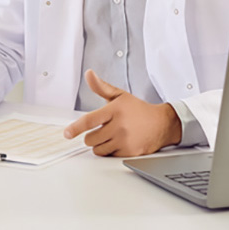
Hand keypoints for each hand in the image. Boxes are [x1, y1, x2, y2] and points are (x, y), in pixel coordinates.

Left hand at [63, 70, 181, 156]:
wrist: (162, 124)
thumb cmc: (138, 109)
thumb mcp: (120, 96)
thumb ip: (102, 87)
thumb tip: (89, 74)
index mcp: (115, 110)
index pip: (90, 120)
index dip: (76, 128)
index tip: (67, 133)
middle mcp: (119, 126)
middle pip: (91, 138)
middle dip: (91, 136)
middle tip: (101, 130)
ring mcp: (124, 140)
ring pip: (98, 149)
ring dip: (99, 144)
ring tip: (110, 136)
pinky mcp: (129, 152)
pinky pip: (108, 155)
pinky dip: (109, 151)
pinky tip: (118, 142)